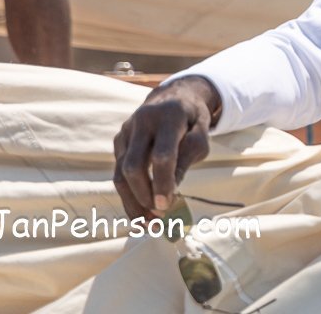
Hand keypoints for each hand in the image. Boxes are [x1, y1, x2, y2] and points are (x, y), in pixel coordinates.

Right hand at [113, 76, 220, 219]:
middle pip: (133, 166)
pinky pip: (118, 172)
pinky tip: (140, 211)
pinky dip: (128, 195)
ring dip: (132, 202)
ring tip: (148, 224)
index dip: (163, 182)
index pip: (161, 155)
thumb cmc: (192, 119)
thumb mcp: (201, 133)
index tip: (167, 206)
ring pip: (120, 173)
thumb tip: (170, 192)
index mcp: (169, 116)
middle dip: (143, 196)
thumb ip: (188, 157)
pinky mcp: (119, 141)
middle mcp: (142, 122)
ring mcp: (126, 131)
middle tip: (158, 218)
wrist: (173, 96)